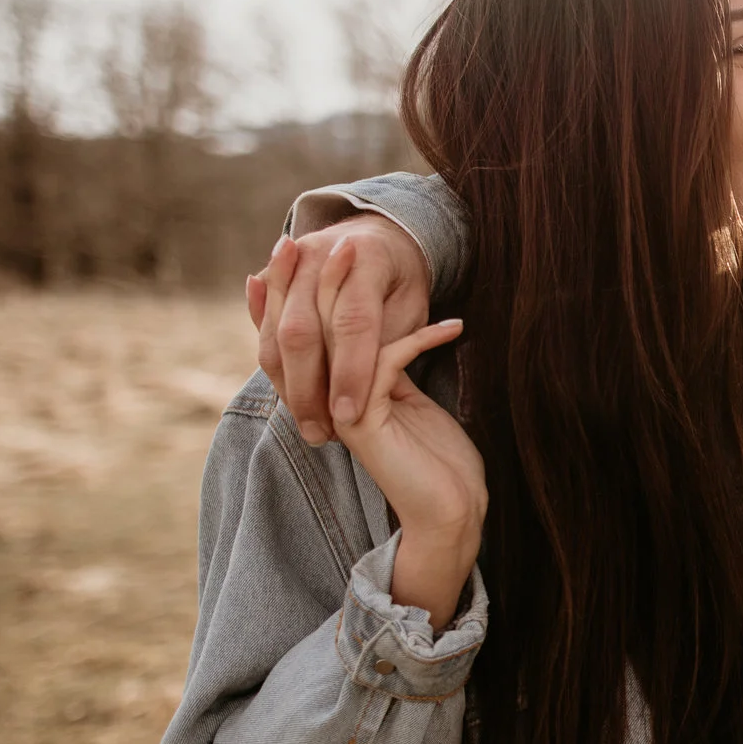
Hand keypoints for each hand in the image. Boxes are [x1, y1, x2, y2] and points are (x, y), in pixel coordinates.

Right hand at [246, 211, 428, 445]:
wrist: (384, 230)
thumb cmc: (404, 277)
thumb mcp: (413, 302)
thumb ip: (389, 334)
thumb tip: (369, 382)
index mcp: (369, 257)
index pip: (355, 323)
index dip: (352, 372)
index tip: (350, 416)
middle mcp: (323, 252)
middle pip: (303, 331)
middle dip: (309, 391)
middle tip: (322, 434)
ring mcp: (297, 259)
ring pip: (279, 333)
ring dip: (291, 385)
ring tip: (311, 428)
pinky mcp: (279, 272)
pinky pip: (264, 320)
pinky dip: (271, 363)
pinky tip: (287, 393)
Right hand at [262, 242, 485, 630]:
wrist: (452, 507)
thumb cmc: (436, 453)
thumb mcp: (405, 394)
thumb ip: (380, 361)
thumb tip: (366, 322)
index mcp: (323, 393)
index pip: (293, 332)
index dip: (288, 290)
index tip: (300, 246)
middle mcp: (320, 402)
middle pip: (297, 328)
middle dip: (305, 279)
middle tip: (327, 236)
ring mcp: (337, 412)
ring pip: (328, 339)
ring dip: (345, 290)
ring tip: (363, 250)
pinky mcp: (363, 423)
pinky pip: (382, 362)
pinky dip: (420, 338)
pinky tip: (454, 326)